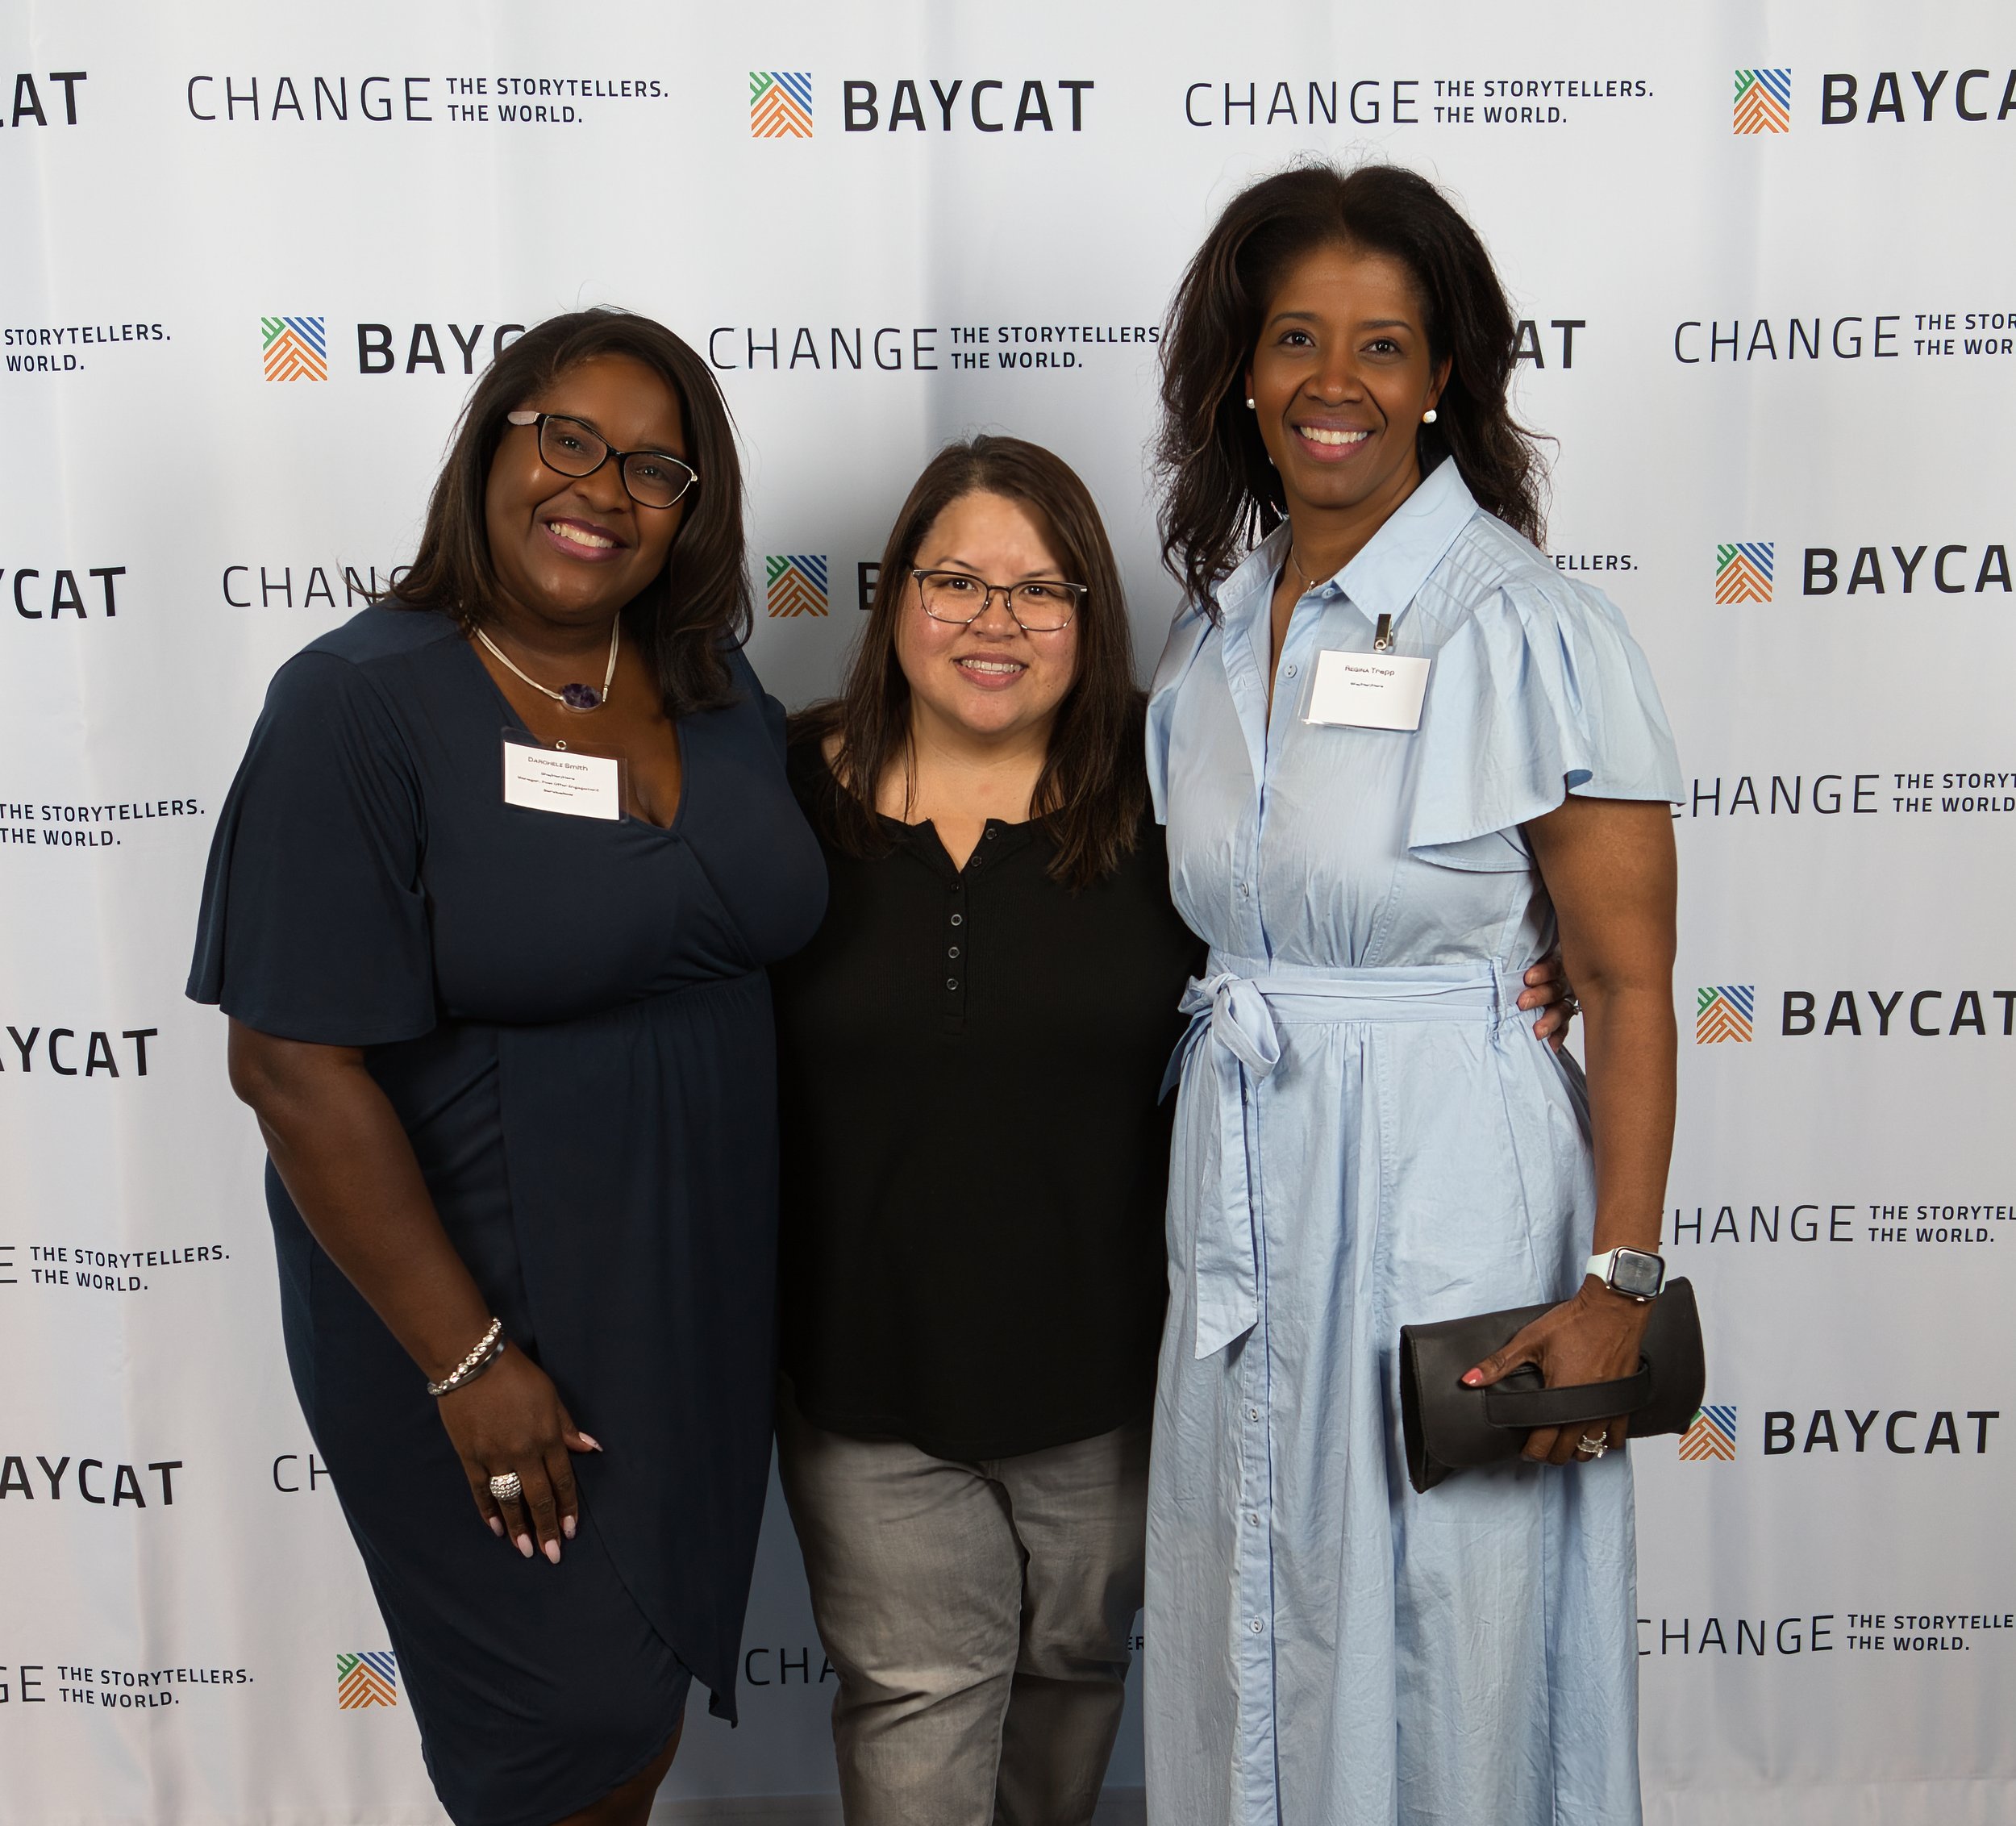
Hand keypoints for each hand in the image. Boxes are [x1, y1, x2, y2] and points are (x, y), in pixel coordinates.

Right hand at [434, 1345, 600, 1561]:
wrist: (472, 1362)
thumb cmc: (517, 1375)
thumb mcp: (551, 1396)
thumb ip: (567, 1427)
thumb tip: (591, 1448)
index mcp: (548, 1436)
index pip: (563, 1480)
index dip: (568, 1507)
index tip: (571, 1530)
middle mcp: (524, 1452)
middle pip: (539, 1497)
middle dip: (547, 1528)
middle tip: (553, 1555)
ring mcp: (495, 1457)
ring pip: (511, 1500)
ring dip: (520, 1528)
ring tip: (526, 1551)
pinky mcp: (470, 1457)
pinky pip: (481, 1491)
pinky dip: (489, 1512)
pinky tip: (497, 1529)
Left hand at [1460, 1281, 1651, 1463]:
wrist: (1612, 1310)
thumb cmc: (1573, 1323)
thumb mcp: (1530, 1340)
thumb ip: (1499, 1363)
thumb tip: (1468, 1379)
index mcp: (1561, 1396)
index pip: (1543, 1444)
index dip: (1530, 1452)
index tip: (1523, 1448)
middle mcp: (1585, 1409)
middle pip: (1566, 1452)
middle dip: (1549, 1454)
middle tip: (1538, 1443)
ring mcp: (1607, 1408)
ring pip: (1589, 1449)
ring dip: (1573, 1450)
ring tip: (1560, 1440)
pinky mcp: (1622, 1403)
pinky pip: (1615, 1439)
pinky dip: (1601, 1442)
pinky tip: (1588, 1433)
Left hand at [1518, 950, 1578, 1051]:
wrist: (1533, 966)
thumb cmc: (1522, 951)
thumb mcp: (1525, 941)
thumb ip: (1518, 940)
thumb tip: (1495, 913)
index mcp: (1558, 957)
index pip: (1556, 964)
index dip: (1544, 971)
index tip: (1528, 978)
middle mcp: (1566, 976)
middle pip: (1558, 987)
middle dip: (1541, 996)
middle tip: (1522, 1002)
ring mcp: (1567, 995)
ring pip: (1563, 1008)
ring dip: (1550, 1020)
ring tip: (1536, 1031)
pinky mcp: (1564, 1011)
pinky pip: (1566, 1025)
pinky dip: (1558, 1035)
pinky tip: (1551, 1046)